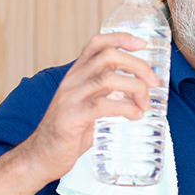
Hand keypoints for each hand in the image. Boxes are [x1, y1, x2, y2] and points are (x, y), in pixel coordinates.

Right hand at [19, 33, 158, 181]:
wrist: (40, 156)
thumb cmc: (69, 132)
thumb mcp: (89, 105)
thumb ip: (107, 95)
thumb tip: (139, 94)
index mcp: (77, 75)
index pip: (97, 44)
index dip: (121, 38)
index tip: (143, 43)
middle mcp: (73, 81)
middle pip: (109, 56)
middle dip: (138, 66)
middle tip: (154, 83)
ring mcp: (70, 98)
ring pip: (108, 79)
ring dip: (135, 89)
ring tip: (145, 105)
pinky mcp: (71, 118)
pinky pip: (102, 106)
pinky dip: (125, 108)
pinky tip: (135, 116)